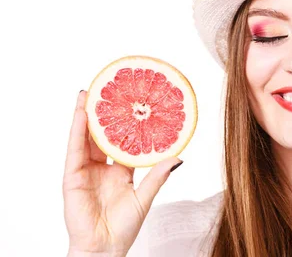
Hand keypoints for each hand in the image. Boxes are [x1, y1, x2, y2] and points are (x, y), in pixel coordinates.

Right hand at [63, 91, 182, 255]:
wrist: (104, 249)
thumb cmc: (123, 228)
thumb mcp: (145, 197)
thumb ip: (158, 176)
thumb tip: (178, 157)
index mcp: (121, 172)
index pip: (124, 142)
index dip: (127, 124)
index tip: (133, 104)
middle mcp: (103, 168)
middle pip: (103, 135)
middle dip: (104, 114)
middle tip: (108, 90)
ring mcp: (86, 171)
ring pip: (86, 138)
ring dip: (85, 116)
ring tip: (88, 94)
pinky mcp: (72, 177)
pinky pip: (75, 150)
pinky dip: (77, 132)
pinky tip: (80, 115)